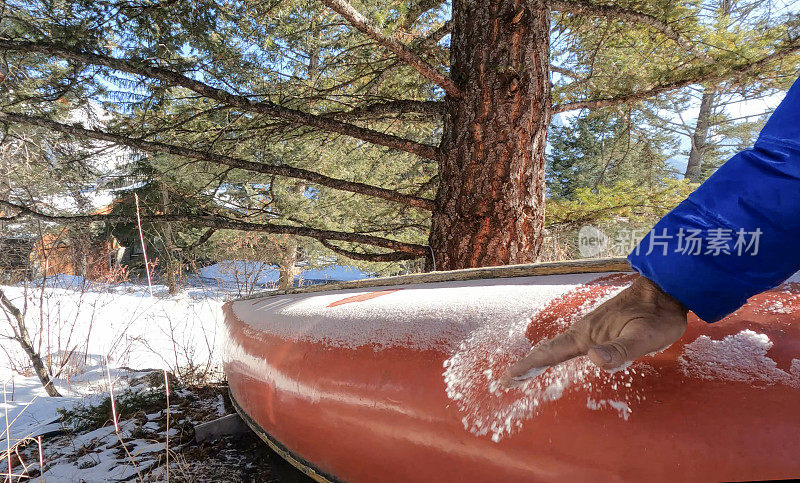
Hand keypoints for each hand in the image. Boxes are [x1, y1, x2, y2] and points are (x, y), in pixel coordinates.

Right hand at [504, 275, 687, 382]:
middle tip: (506, 380)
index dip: (529, 365)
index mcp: (588, 334)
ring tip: (525, 370)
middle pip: (549, 349)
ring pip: (558, 345)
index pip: (552, 352)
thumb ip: (621, 349)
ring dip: (539, 358)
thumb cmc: (658, 315)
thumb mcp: (645, 337)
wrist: (666, 288)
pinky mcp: (600, 328)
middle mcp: (584, 331)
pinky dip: (554, 351)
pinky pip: (569, 343)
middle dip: (527, 364)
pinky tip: (558, 354)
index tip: (507, 378)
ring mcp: (591, 329)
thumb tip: (594, 360)